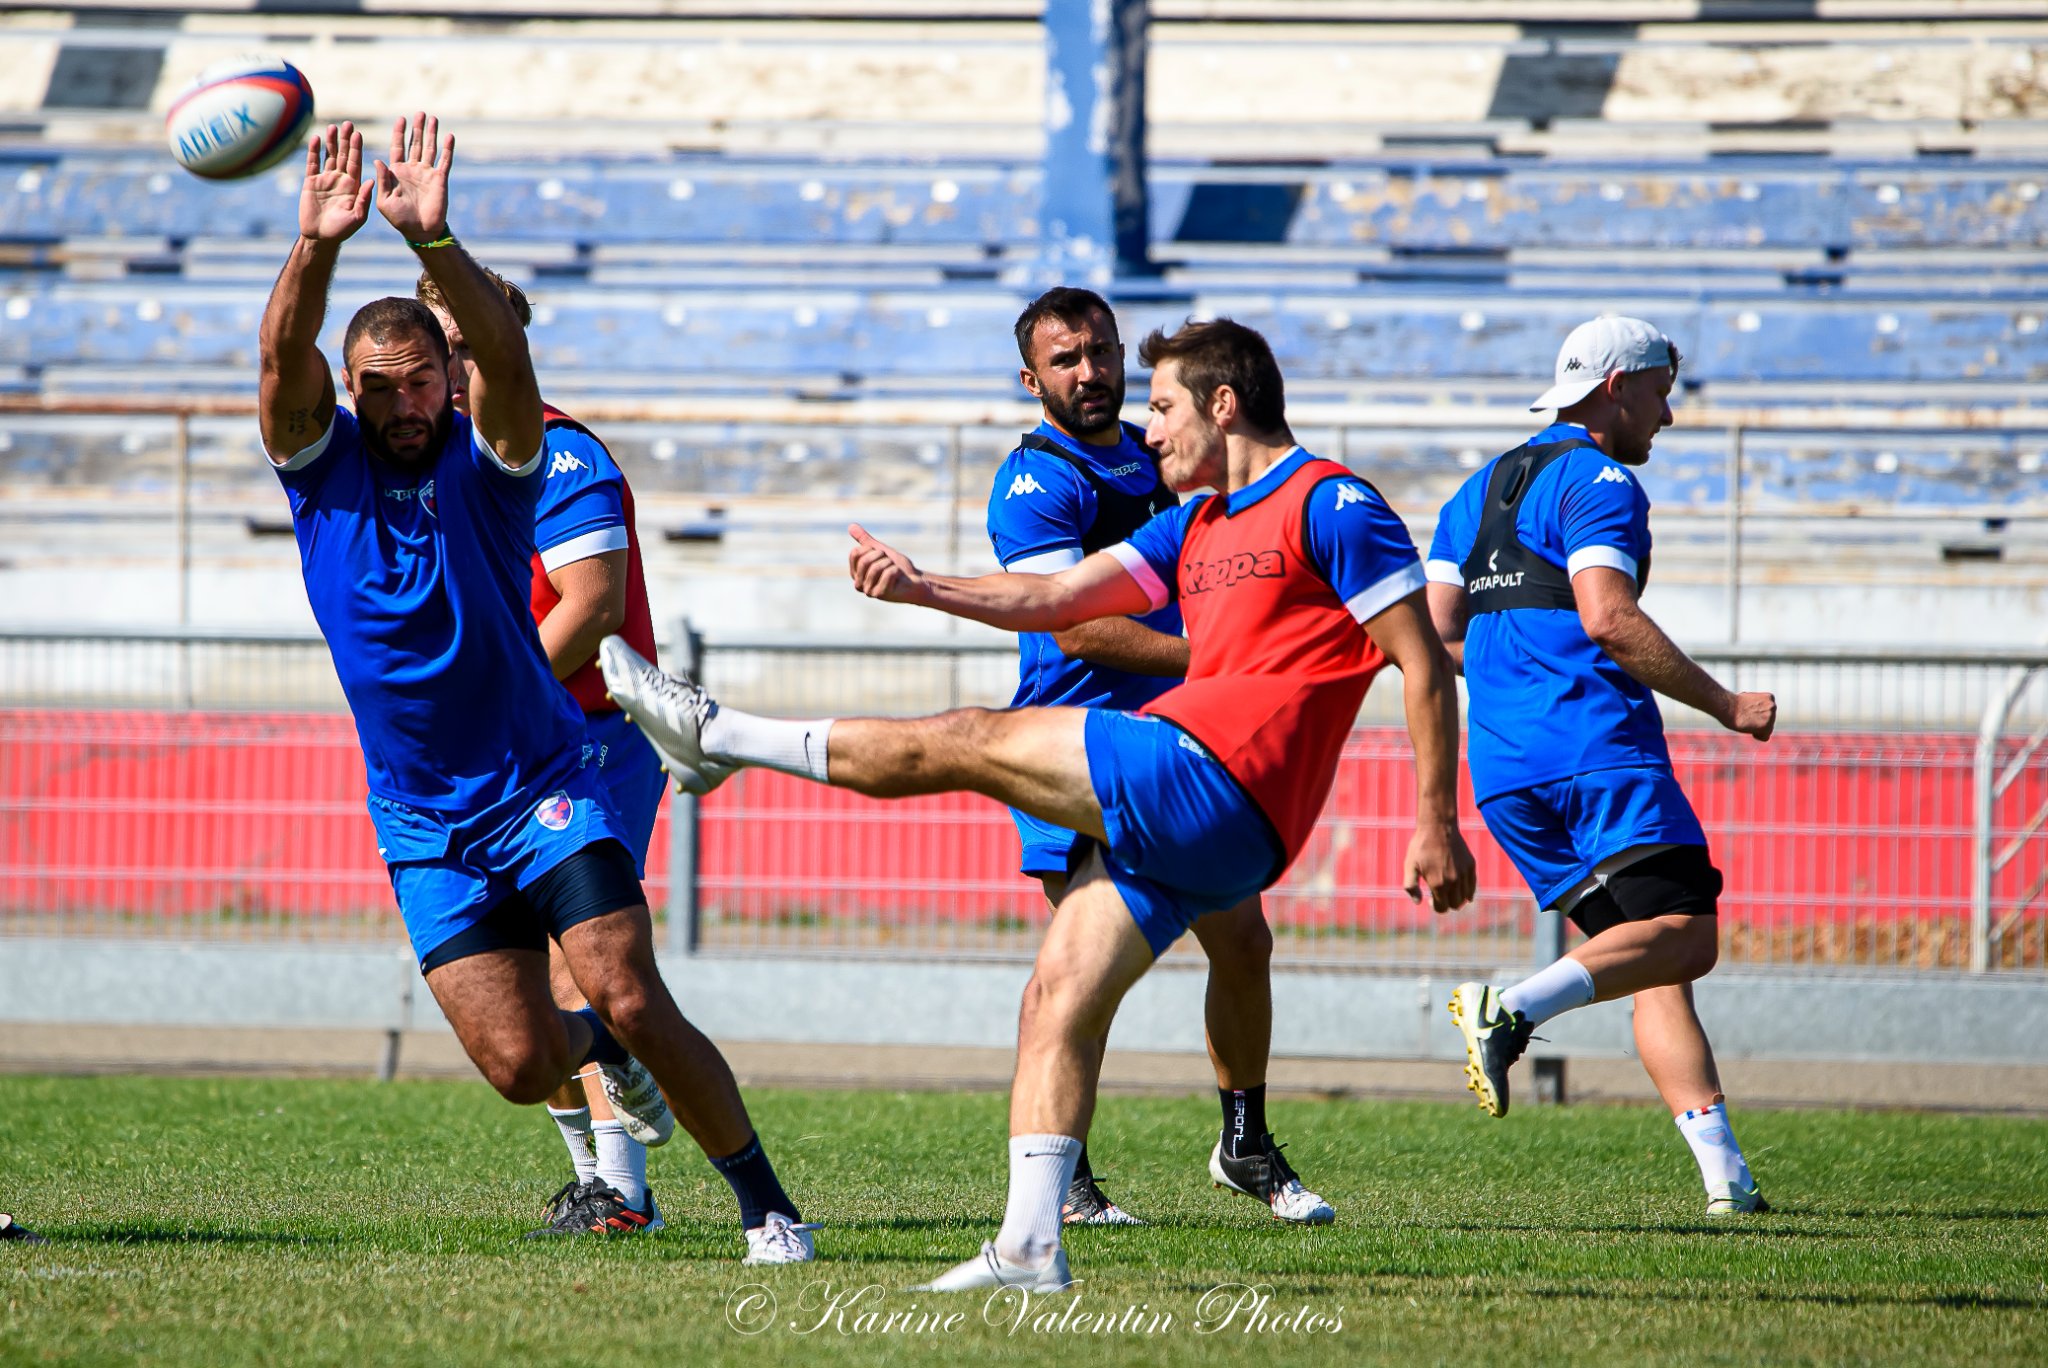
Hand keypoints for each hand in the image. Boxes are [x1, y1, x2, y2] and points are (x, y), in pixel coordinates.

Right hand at [298, 122, 372, 243]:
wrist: (320, 237)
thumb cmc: (342, 230)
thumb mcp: (357, 217)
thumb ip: (364, 199)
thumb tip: (371, 180)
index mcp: (354, 186)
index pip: (356, 163)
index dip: (357, 149)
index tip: (358, 134)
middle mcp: (341, 180)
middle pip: (344, 156)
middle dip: (346, 140)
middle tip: (348, 124)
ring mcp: (326, 179)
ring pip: (329, 156)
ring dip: (331, 142)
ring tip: (333, 127)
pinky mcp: (311, 182)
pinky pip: (312, 163)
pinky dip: (314, 151)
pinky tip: (316, 138)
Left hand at [374, 112, 452, 243]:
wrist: (420, 231)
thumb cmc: (399, 219)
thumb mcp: (384, 200)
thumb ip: (382, 180)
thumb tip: (377, 159)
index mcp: (397, 172)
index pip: (398, 146)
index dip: (399, 132)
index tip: (401, 118)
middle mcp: (412, 169)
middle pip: (415, 143)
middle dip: (417, 128)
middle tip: (419, 113)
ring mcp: (427, 173)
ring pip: (430, 148)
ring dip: (431, 133)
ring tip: (433, 118)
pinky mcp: (440, 180)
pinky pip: (445, 161)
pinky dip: (448, 149)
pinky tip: (450, 136)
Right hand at [847, 524, 926, 603]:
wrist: (916, 582)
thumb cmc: (898, 567)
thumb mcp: (881, 551)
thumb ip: (865, 540)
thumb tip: (851, 525)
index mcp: (855, 574)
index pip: (855, 553)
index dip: (871, 549)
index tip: (881, 554)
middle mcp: (859, 584)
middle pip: (864, 561)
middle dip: (882, 556)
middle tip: (890, 562)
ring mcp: (869, 591)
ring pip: (876, 568)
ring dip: (890, 564)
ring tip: (895, 570)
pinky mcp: (880, 595)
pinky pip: (888, 574)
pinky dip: (897, 571)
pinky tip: (899, 577)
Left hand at [1404, 819, 1476, 913]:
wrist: (1437, 827)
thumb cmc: (1420, 847)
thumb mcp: (1409, 866)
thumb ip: (1411, 886)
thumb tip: (1418, 902)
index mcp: (1438, 884)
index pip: (1442, 908)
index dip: (1435, 907)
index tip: (1430, 899)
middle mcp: (1453, 882)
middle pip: (1455, 905)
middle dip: (1446, 904)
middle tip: (1439, 895)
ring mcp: (1464, 874)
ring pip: (1464, 898)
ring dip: (1457, 898)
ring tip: (1448, 891)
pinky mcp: (1471, 866)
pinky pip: (1472, 886)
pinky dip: (1468, 892)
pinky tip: (1463, 892)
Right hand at [1725, 690, 1776, 740]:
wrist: (1727, 706)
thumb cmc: (1733, 704)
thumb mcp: (1748, 701)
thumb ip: (1757, 707)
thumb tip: (1756, 713)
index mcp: (1770, 698)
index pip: (1769, 713)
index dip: (1756, 715)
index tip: (1747, 711)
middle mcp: (1773, 706)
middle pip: (1769, 722)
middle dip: (1758, 722)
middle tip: (1745, 717)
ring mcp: (1772, 716)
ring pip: (1767, 730)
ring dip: (1756, 728)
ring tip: (1746, 721)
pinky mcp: (1767, 726)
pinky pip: (1765, 737)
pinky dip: (1757, 736)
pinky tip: (1748, 727)